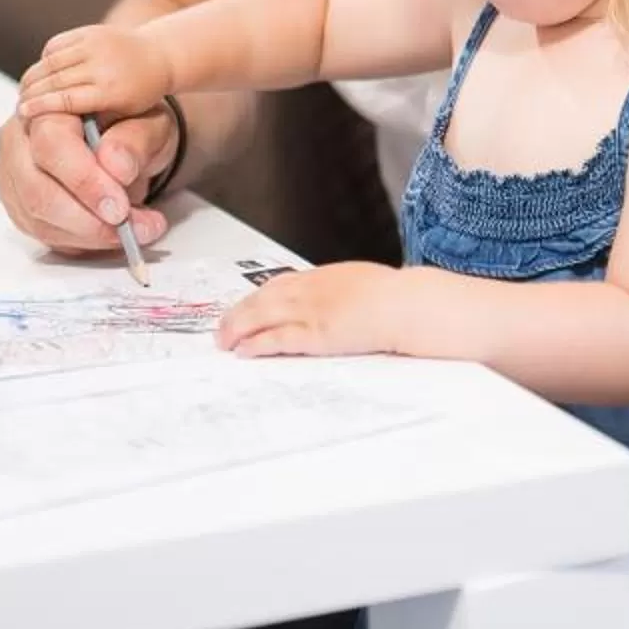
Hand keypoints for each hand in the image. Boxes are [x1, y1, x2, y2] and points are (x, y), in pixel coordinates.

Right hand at [0, 107, 174, 257]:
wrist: (122, 139)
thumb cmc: (130, 125)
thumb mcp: (148, 123)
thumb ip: (134, 141)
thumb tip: (116, 166)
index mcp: (46, 106)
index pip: (52, 146)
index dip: (85, 182)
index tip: (120, 208)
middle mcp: (18, 139)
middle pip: (37, 191)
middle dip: (88, 220)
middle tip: (133, 228)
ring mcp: (12, 174)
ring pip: (37, 219)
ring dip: (90, 236)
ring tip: (137, 231)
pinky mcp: (18, 204)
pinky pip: (42, 234)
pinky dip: (81, 242)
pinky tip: (111, 233)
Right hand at [18, 24, 174, 123]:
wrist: (158, 55)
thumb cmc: (139, 94)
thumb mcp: (121, 114)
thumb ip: (92, 121)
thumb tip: (55, 127)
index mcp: (111, 90)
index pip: (67, 99)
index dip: (41, 106)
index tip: (22, 112)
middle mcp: (101, 64)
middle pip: (54, 80)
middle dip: (31, 92)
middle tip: (17, 104)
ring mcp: (94, 44)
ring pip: (51, 61)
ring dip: (33, 77)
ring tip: (23, 92)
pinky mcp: (88, 31)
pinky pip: (56, 45)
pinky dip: (44, 60)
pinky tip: (39, 73)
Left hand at [217, 262, 406, 357]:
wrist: (406, 305)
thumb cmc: (394, 297)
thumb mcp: (361, 284)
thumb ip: (342, 291)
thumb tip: (338, 302)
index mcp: (322, 277)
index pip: (277, 285)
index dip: (255, 298)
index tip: (242, 308)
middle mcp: (310, 291)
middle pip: (261, 300)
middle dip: (237, 314)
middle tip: (222, 329)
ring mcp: (311, 312)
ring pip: (261, 317)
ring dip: (237, 330)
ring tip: (223, 343)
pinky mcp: (315, 335)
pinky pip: (277, 339)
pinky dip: (257, 344)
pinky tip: (244, 351)